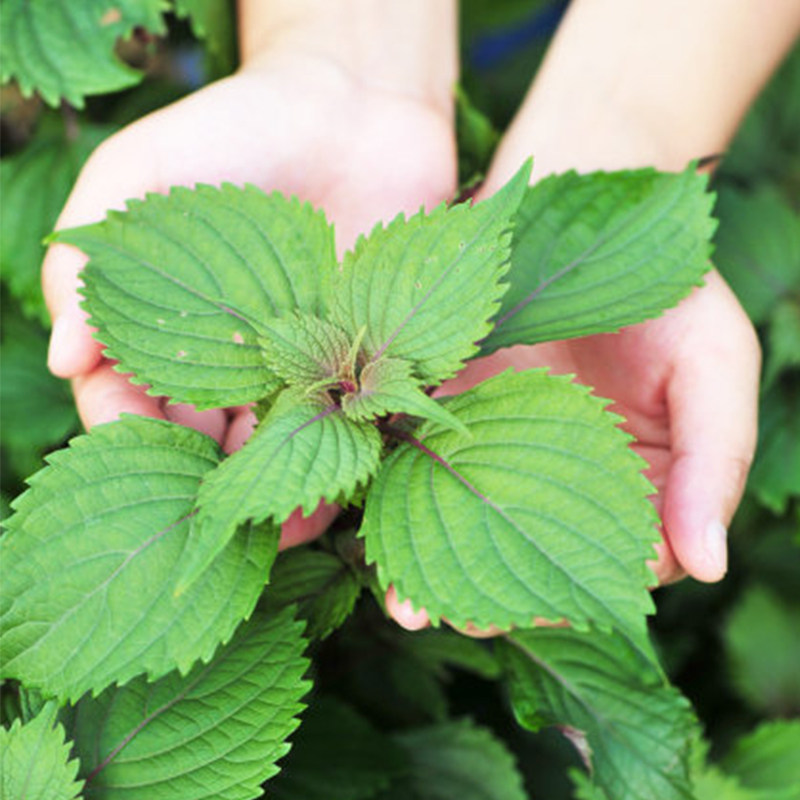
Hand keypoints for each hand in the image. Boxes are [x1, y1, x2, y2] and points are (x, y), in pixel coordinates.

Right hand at [42, 52, 456, 547]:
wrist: (354, 105)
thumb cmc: (236, 126)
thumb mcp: (138, 168)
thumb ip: (89, 253)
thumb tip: (61, 352)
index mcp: (172, 328)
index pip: (131, 398)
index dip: (123, 430)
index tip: (128, 448)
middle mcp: (234, 360)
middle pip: (205, 439)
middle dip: (203, 483)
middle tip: (206, 519)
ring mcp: (302, 366)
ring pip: (276, 446)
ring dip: (270, 493)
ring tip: (272, 527)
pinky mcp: (366, 361)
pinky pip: (351, 424)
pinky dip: (341, 463)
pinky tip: (334, 494)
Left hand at [388, 268, 759, 630]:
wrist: (586, 204)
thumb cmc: (668, 289)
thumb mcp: (715, 366)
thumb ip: (716, 460)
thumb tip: (710, 564)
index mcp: (639, 478)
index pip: (621, 561)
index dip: (584, 593)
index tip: (550, 612)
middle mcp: (565, 470)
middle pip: (535, 555)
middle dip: (498, 598)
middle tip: (458, 618)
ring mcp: (501, 441)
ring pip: (471, 521)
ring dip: (438, 566)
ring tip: (409, 604)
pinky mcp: (449, 408)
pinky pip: (421, 464)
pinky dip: (398, 497)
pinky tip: (375, 527)